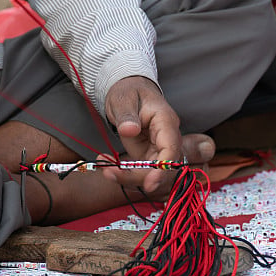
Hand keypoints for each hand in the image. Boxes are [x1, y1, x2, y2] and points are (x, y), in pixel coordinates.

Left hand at [100, 76, 181, 193]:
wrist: (127, 92)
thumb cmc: (129, 92)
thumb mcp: (123, 99)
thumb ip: (127, 115)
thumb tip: (130, 130)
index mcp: (166, 121)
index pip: (171, 149)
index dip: (163, 169)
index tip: (150, 183)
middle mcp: (166, 138)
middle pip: (162, 167)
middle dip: (137, 176)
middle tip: (110, 174)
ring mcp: (157, 149)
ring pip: (150, 173)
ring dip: (128, 177)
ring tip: (104, 168)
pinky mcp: (147, 155)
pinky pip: (140, 170)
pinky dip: (123, 172)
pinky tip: (106, 165)